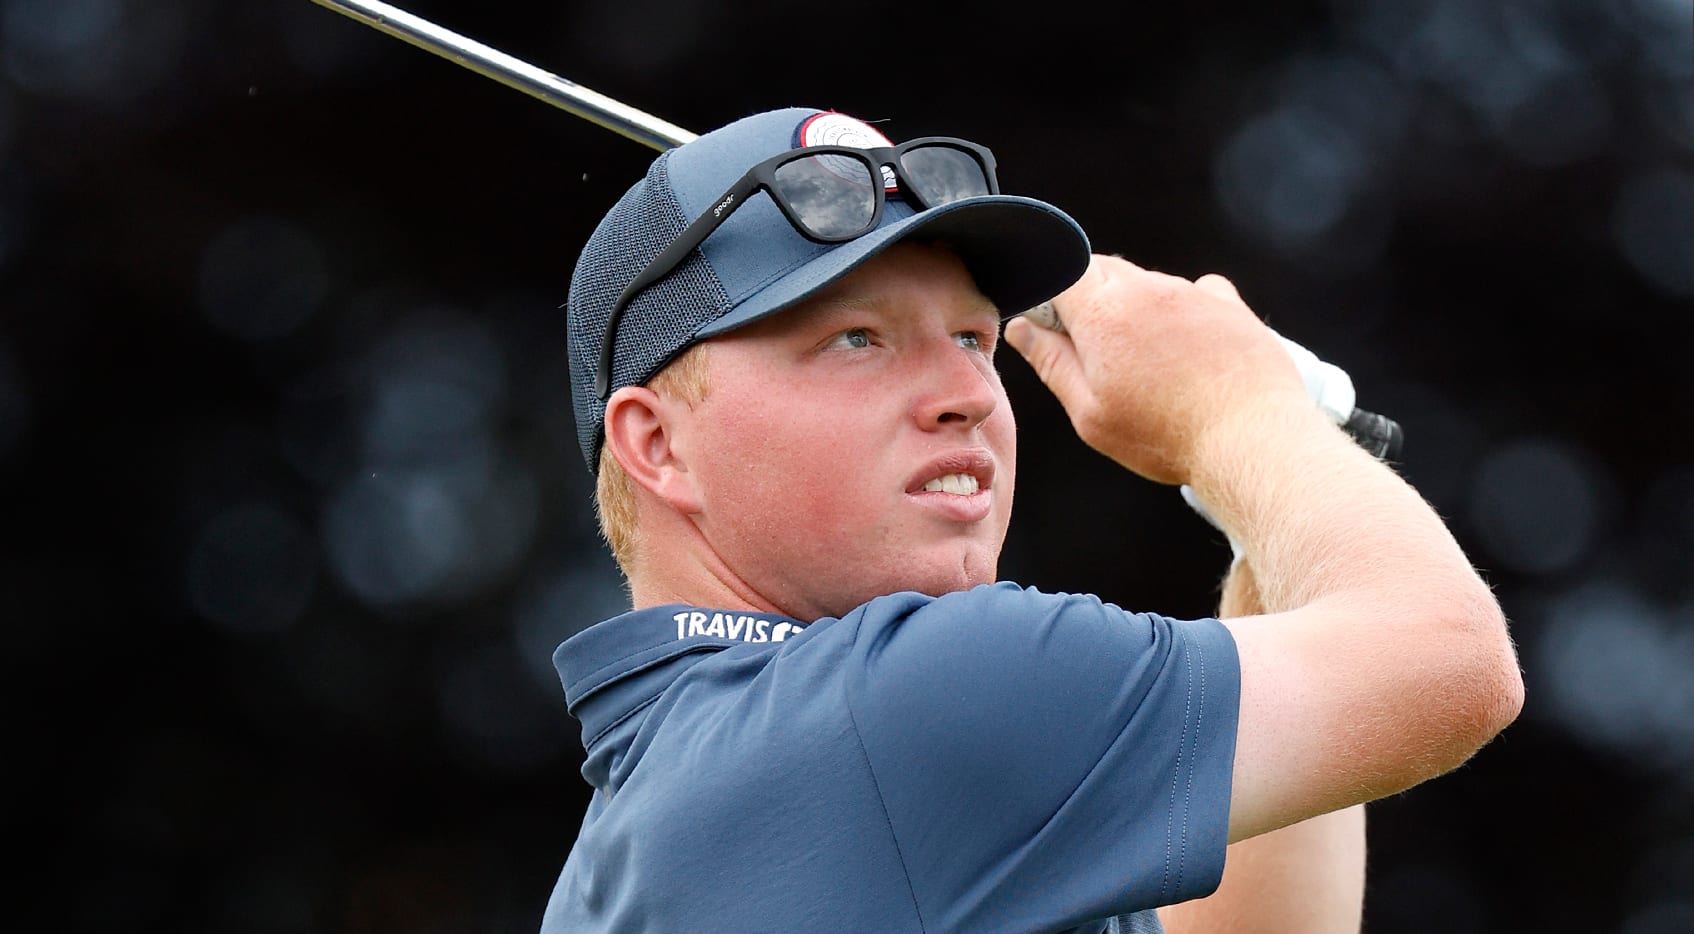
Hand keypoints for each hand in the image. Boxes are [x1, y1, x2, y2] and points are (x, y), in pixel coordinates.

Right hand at [1003, 255, 1309, 484]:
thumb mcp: (1090, 412)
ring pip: (1149, 284)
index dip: (1052, 296)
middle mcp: (1148, 288)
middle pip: (1104, 271)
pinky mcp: (1230, 305)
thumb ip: (1051, 362)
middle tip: (1098, 354)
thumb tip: (1023, 329)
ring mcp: (1193, 293)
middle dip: (1091, 300)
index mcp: (1103, 312)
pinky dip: (1182, 313)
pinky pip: (1195, 293)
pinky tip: (1189, 351)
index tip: (1052, 329)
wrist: (1251, 438)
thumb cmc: (1165, 434)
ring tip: (1151, 367)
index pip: (1063, 272)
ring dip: (1137, 310)